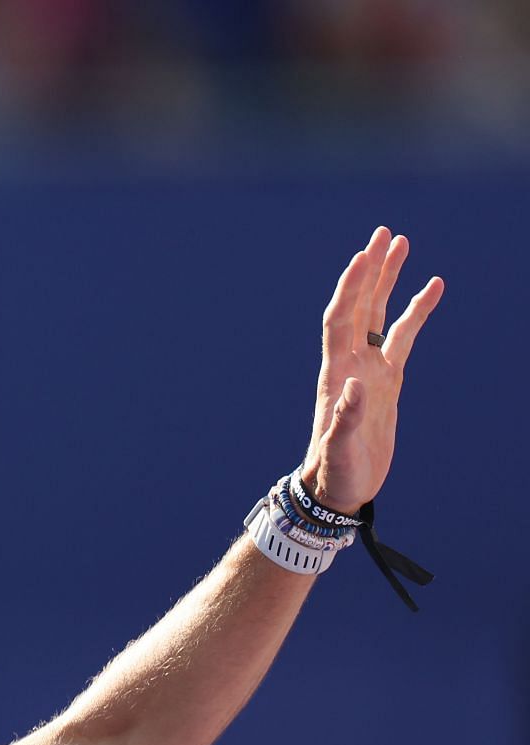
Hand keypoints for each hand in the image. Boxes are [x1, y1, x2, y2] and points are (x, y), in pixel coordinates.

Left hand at [300, 226, 443, 513]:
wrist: (338, 488)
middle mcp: (349, 363)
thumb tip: (353, 388)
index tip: (363, 256)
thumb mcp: (338, 450)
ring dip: (389, 280)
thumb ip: (344, 420)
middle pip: (360, 305)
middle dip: (370, 270)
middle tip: (384, 233)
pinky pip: (402, 337)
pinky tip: (433, 287)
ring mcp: (369, 368)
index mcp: (335, 374)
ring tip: (402, 244)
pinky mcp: (387, 381)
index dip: (351, 288)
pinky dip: (416, 312)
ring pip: (380, 314)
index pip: (341, 319)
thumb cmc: (334, 472)